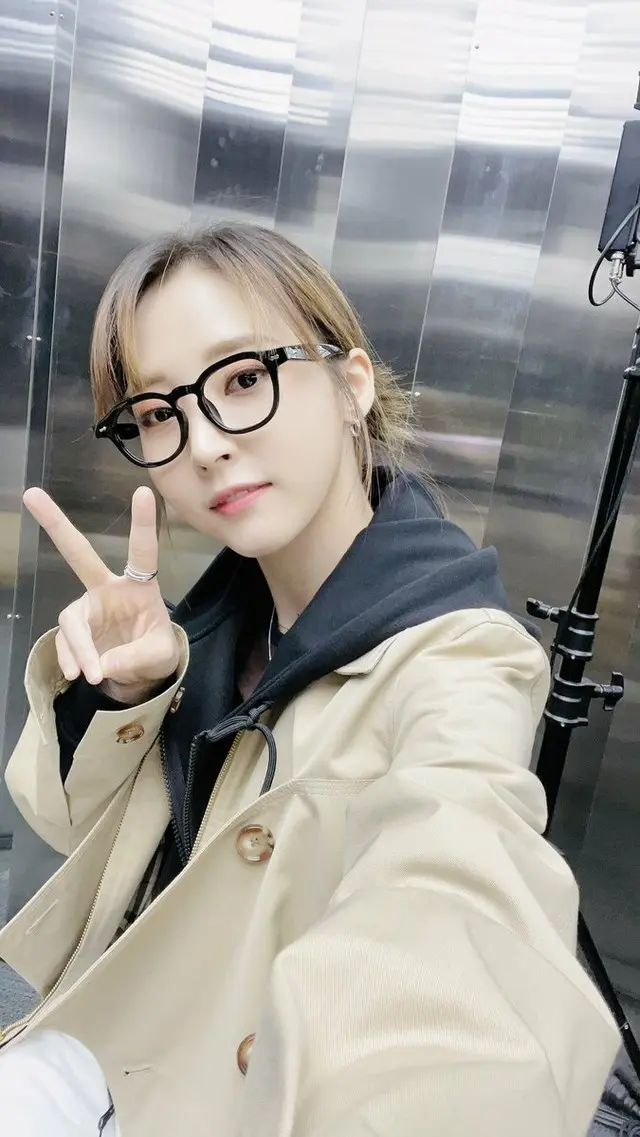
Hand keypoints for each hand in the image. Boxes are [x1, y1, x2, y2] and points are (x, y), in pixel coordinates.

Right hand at [23, 486, 179, 703]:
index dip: (142, 523)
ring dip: (79, 648)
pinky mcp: (75, 629)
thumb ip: (136, 658)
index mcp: (138, 586)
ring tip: (91, 675)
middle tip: (32, 495)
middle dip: (56, 524)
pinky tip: (79, 675)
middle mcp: (108, 589)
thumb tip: (102, 664)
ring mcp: (87, 608)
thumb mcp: (160, 657)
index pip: (141, 552)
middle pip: (79, 553)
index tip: (143, 492)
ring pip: (72, 621)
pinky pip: (65, 642)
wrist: (141, 676)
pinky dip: (71, 659)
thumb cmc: (156, 652)